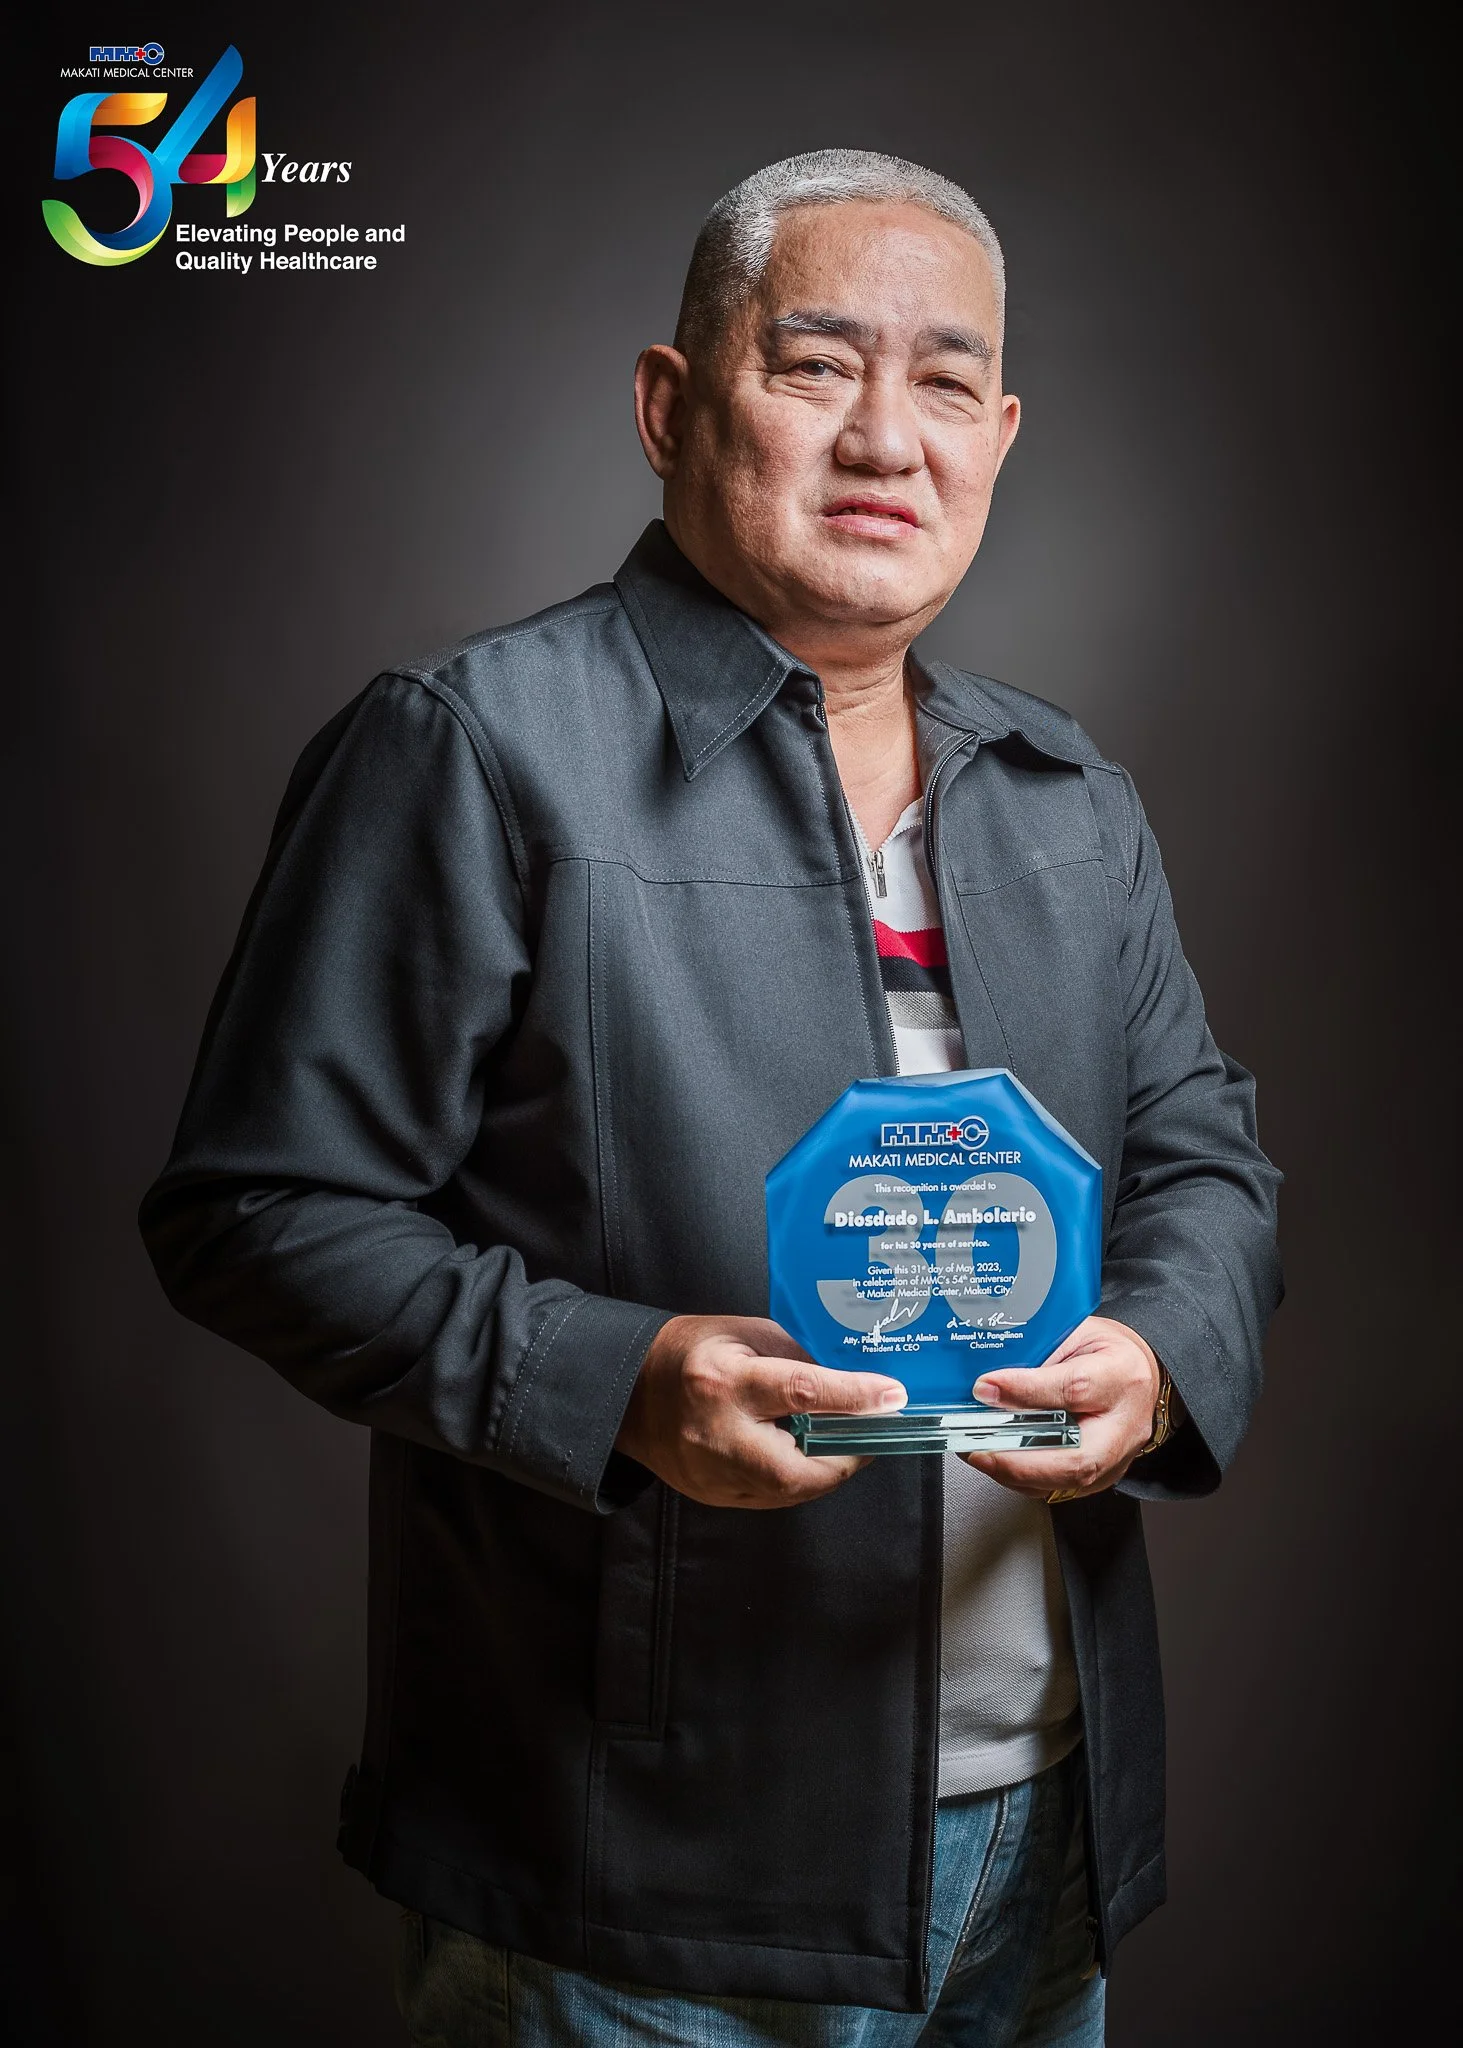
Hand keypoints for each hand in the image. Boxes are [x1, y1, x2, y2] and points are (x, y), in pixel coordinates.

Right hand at [615, 1314, 906, 1508]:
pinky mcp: (712, 1495)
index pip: (802, 1392)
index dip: (854, 1397)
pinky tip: (806, 1456)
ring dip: (825, 1470)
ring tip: (842, 1443)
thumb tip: (847, 1386)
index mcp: (724, 1382)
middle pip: (797, 1470)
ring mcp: (711, 1474)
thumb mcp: (747, 1334)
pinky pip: (770, 1499)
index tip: (892, 1397)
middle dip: (844, 1458)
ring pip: (788, 1492)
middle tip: (870, 1436)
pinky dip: (798, 1479)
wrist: (630, 1391)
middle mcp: (717, 1435)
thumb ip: (797, 1359)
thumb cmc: (691, 1351)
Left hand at [963, 1315, 1160, 1501]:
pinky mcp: (1102, 1478)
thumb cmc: (1105, 1352)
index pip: (1074, 1389)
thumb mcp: (1073, 1334)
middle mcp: (1123, 1426)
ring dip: (1012, 1472)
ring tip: (976, 1452)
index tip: (986, 1387)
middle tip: (976, 1447)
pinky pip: (1058, 1487)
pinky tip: (997, 1461)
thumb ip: (1037, 1357)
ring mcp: (1116, 1459)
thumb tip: (990, 1386)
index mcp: (1119, 1376)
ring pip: (1064, 1481)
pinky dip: (1021, 1478)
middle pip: (1075, 1458)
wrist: (1140, 1376)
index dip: (1025, 1391)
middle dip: (1017, 1459)